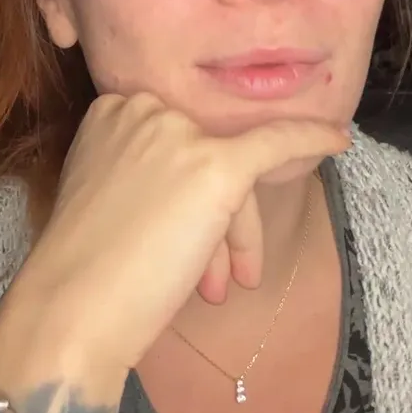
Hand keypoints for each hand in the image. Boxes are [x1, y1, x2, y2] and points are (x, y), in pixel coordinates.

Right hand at [0, 93, 349, 412]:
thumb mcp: (102, 189)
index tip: (180, 229)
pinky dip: (310, 139)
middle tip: (211, 272)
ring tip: (217, 284)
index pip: (174, 138)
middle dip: (215, 217)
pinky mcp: (217, 164)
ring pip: (237, 170)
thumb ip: (138, 165)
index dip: (186, 190)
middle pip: (206, 154)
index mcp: (110, 108)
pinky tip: (337, 142)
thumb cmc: (84, 262)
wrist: (73, 304)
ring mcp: (180, 135)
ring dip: (234, 231)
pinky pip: (277, 142)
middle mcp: (144, 108)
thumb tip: (184, 175)